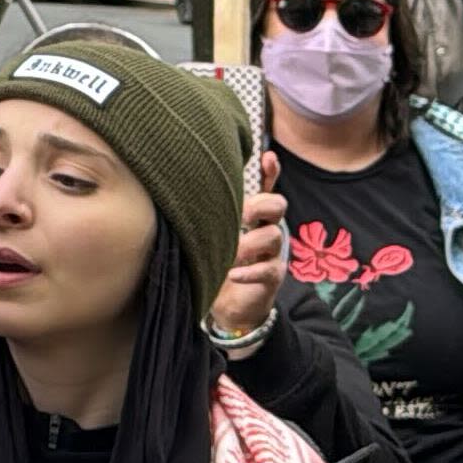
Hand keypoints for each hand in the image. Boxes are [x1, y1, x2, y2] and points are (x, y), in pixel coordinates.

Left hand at [210, 154, 286, 341]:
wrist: (228, 305)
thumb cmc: (216, 261)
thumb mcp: (211, 234)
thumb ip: (207, 212)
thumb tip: (184, 183)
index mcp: (251, 215)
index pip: (265, 188)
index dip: (270, 172)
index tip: (268, 157)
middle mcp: (265, 229)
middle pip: (278, 205)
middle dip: (262, 205)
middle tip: (243, 214)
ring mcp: (271, 253)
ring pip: (273, 236)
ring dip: (249, 244)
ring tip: (230, 254)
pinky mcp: (271, 277)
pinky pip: (267, 269)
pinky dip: (249, 271)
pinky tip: (232, 274)